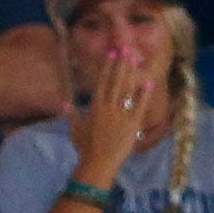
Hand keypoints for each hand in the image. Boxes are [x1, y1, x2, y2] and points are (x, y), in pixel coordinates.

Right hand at [78, 45, 154, 181]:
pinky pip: (139, 106)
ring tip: (136, 59)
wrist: (98, 164)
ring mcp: (121, 115)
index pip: (101, 83)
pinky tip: (149, 82)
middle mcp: (108, 108)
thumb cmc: (85, 148)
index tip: (111, 54)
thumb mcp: (76, 131)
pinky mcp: (132, 124)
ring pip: (127, 90)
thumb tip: (64, 103)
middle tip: (127, 48)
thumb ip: (73, 115)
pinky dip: (144, 95)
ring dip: (132, 73)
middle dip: (121, 64)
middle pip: (116, 82)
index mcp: (95, 108)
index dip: (107, 67)